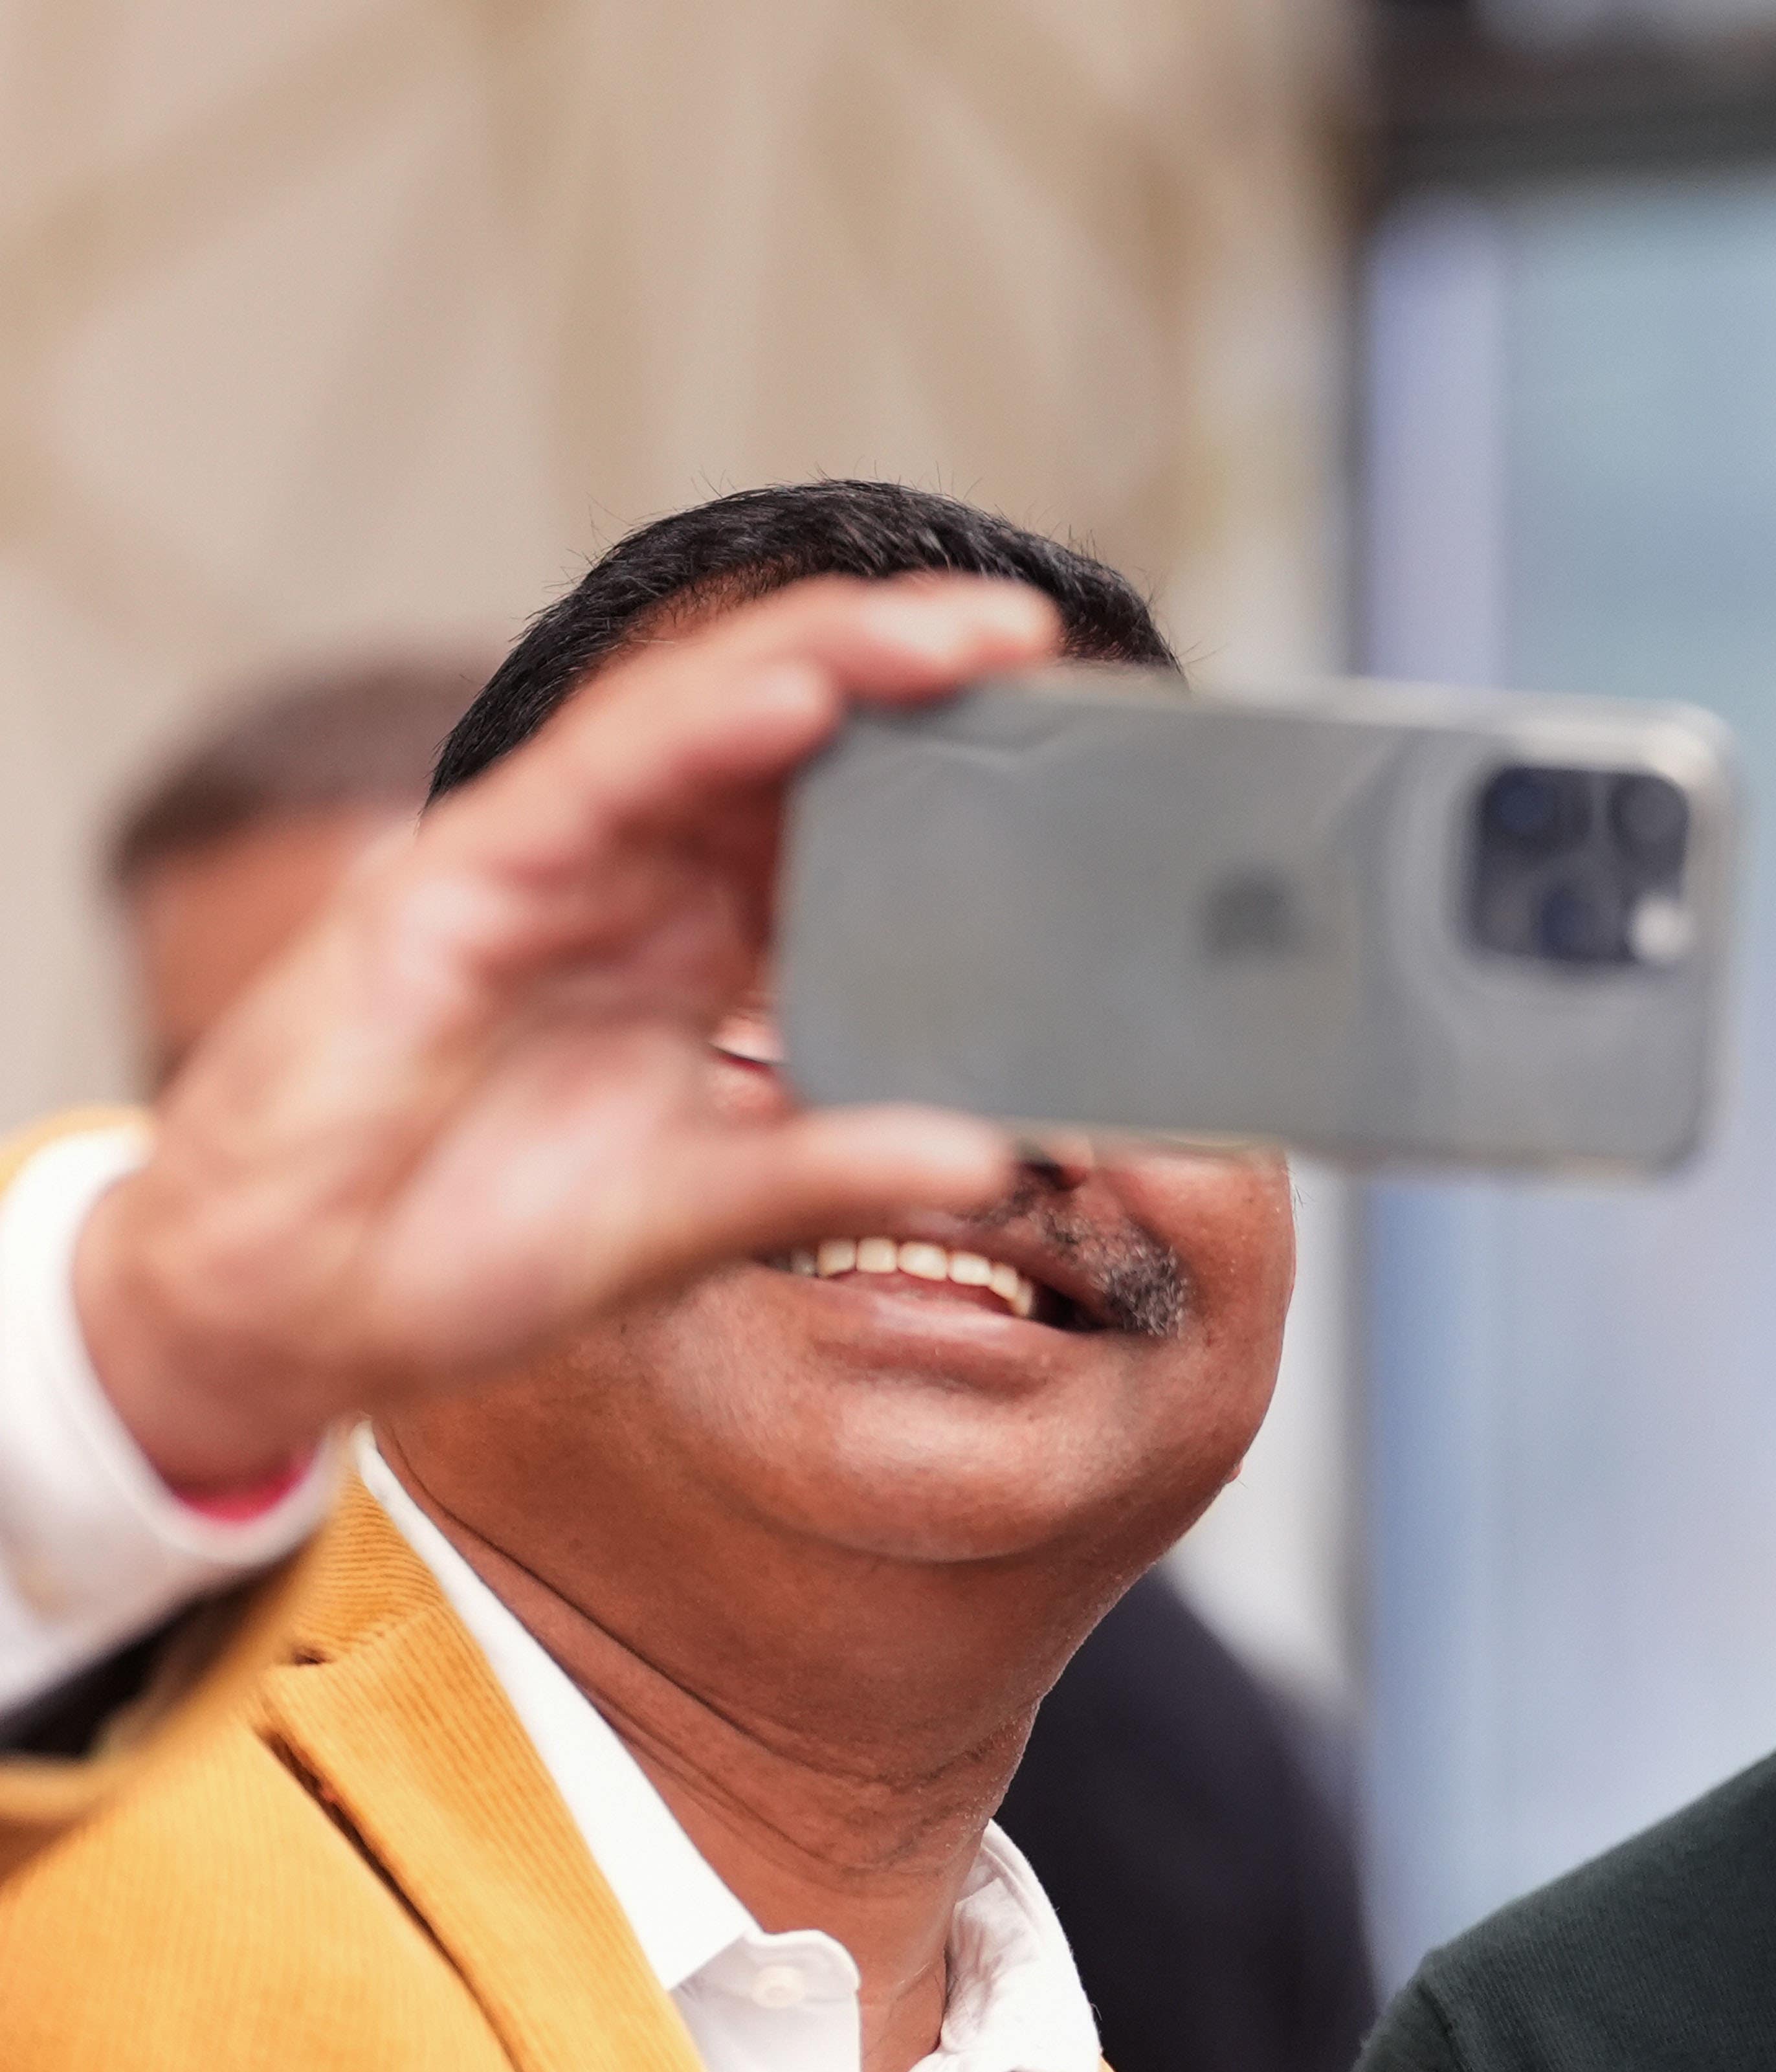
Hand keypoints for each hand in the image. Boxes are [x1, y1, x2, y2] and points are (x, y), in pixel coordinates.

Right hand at [75, 575, 1053, 1490]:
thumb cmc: (466, 1247)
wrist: (280, 1308)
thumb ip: (831, 1171)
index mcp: (694, 949)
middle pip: (794, 743)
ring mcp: (546, 866)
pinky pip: (601, 776)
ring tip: (966, 632)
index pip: (840, 828)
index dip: (947, 775)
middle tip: (1044, 641)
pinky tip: (806, 691)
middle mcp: (632, 883)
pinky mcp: (460, 877)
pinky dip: (705, 726)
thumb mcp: (694, 1216)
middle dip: (917, 681)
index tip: (1069, 754)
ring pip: (710, 720)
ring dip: (840, 663)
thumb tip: (994, 1155)